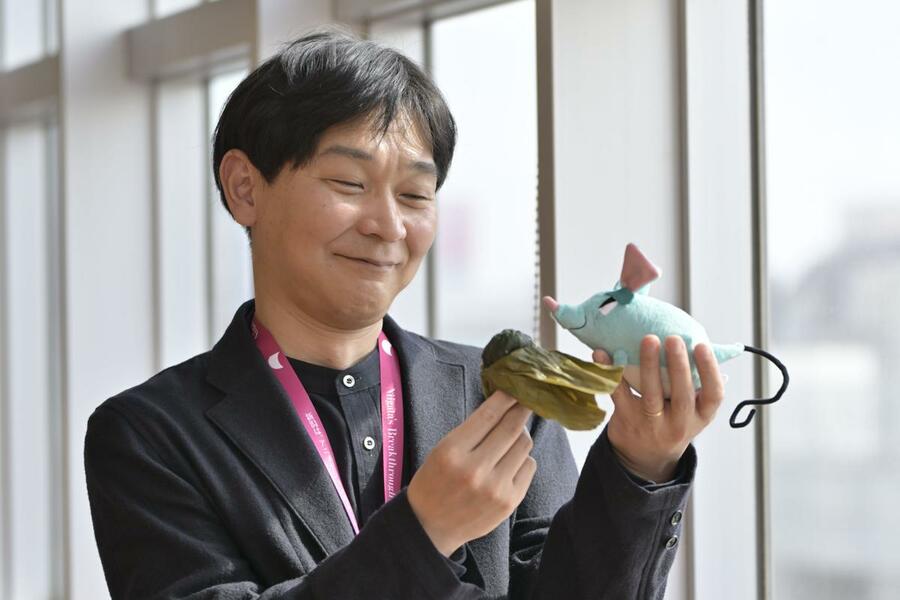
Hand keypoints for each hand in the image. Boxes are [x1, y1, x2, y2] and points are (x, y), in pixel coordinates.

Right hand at [407, 391, 535, 555]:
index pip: (489, 415)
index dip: (506, 398)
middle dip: (521, 410)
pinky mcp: (510, 501)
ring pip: (524, 445)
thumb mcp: (442, 450)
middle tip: (525, 402)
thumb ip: (472, 431)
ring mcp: (495, 487)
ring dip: (522, 434)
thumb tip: (504, 406)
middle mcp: (475, 469)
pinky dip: (523, 458)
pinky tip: (511, 461)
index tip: (515, 388)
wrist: (430, 527)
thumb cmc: (434, 482)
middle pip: (512, 427)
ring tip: (513, 435)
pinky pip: (529, 466)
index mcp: (452, 451)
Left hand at [593, 335, 723, 482]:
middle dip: (678, 365)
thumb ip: (692, 385)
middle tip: (673, 338)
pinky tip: (602, 353)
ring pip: (651, 395)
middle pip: (681, 395)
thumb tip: (688, 337)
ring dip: (649, 365)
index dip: (710, 370)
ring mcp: (652, 425)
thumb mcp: (691, 411)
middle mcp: (679, 424)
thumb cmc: (672, 421)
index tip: (701, 346)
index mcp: (700, 416)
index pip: (713, 395)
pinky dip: (610, 371)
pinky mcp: (626, 421)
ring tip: (649, 340)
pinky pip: (618, 394)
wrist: (645, 458)